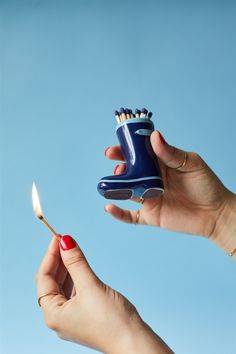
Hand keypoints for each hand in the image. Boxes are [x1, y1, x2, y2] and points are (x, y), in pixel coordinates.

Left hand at [36, 235, 172, 353]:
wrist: (133, 342)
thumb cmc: (112, 320)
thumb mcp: (91, 286)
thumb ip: (76, 262)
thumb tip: (65, 241)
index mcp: (53, 314)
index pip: (44, 278)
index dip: (50, 255)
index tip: (58, 236)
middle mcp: (58, 317)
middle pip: (51, 282)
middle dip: (58, 260)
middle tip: (64, 240)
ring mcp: (71, 318)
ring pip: (62, 287)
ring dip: (66, 268)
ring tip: (71, 250)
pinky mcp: (83, 316)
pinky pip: (73, 292)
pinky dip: (75, 278)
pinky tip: (79, 267)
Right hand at [104, 131, 234, 239]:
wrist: (216, 213)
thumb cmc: (206, 185)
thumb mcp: (191, 163)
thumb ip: (171, 153)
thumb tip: (154, 136)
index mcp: (160, 164)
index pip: (139, 154)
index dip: (127, 149)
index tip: (117, 145)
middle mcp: (152, 180)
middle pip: (130, 171)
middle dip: (119, 164)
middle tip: (112, 157)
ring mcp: (149, 198)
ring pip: (127, 191)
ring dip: (116, 185)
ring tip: (113, 180)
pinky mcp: (151, 216)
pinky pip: (131, 216)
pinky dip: (118, 213)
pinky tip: (109, 208)